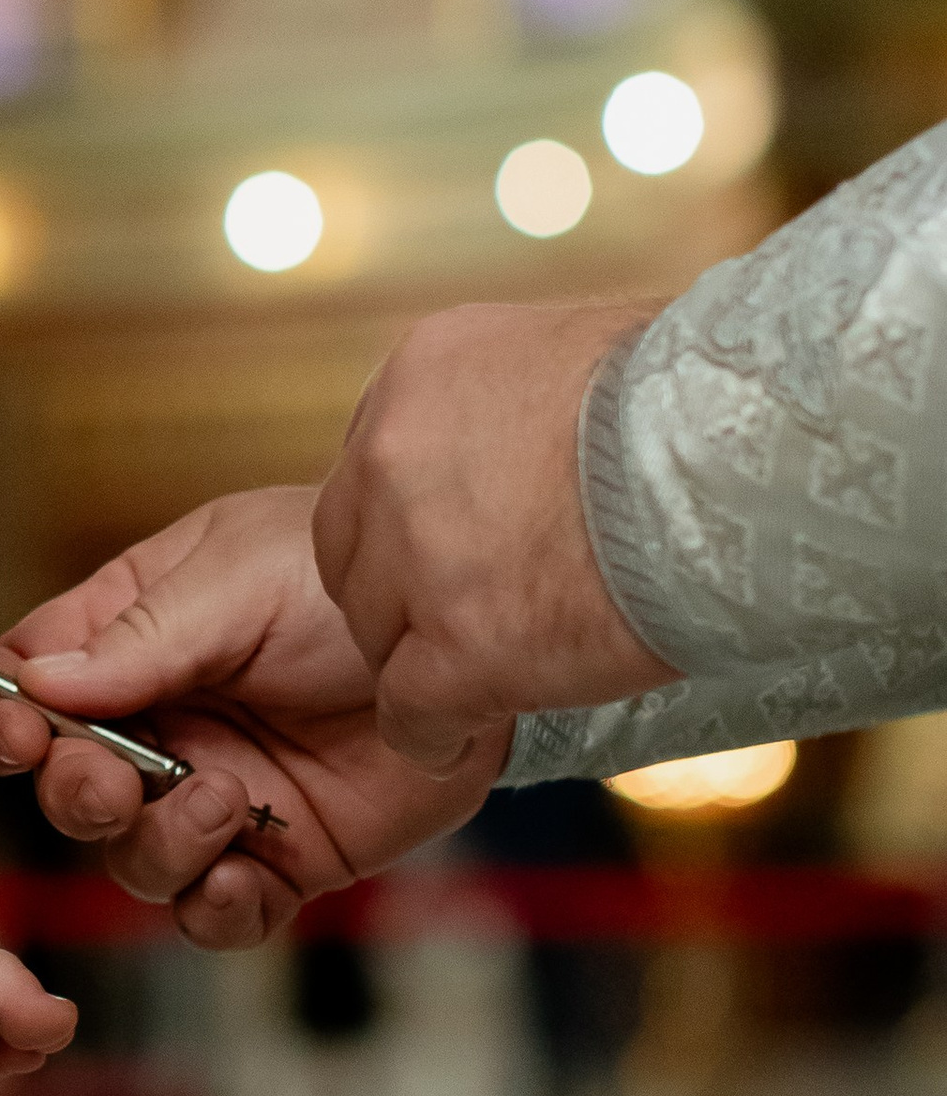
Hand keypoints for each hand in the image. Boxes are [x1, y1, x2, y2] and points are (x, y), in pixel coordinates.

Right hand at [0, 489, 508, 947]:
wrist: (471, 637)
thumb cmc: (349, 580)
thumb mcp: (239, 581)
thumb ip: (142, 639)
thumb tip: (39, 680)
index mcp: (128, 638)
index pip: (27, 682)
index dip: (2, 719)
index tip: (20, 737)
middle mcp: (160, 724)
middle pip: (65, 788)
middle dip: (77, 795)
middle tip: (117, 782)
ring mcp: (216, 796)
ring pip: (134, 861)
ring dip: (160, 845)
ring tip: (225, 798)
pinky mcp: (281, 857)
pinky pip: (217, 914)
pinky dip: (217, 909)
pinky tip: (244, 876)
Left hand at [314, 300, 674, 773]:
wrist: (746, 457)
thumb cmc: (705, 400)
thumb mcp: (580, 356)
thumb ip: (528, 400)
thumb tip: (552, 429)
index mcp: (420, 374)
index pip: (373, 467)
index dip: (411, 523)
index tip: (462, 552)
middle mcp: (394, 456)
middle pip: (350, 549)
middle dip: (398, 591)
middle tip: (461, 622)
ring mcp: (419, 554)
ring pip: (375, 631)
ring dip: (420, 659)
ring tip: (478, 682)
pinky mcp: (462, 645)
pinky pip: (409, 711)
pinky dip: (434, 734)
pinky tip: (463, 739)